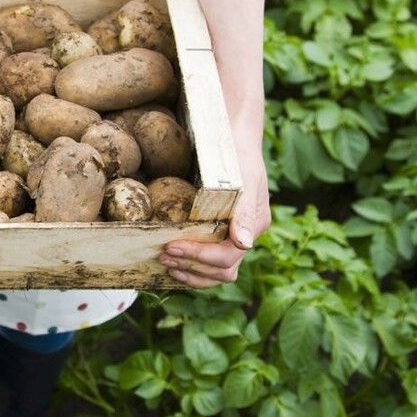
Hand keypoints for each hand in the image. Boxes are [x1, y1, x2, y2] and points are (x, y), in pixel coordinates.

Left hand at [158, 144, 269, 287]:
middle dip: (191, 266)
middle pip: (220, 272)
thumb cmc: (239, 159)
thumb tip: (245, 244)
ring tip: (164, 261)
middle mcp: (243, 238)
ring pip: (215, 273)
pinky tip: (172, 263)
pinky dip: (190, 267)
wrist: (232, 143)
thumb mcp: (246, 181)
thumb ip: (246, 214)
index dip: (199, 256)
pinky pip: (207, 264)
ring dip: (189, 272)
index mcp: (252, 227)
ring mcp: (231, 239)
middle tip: (163, 255)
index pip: (227, 258)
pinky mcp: (217, 236)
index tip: (171, 246)